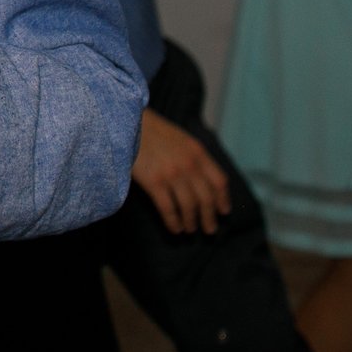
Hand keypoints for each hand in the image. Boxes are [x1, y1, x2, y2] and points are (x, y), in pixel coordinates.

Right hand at [131, 110, 230, 234]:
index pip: (219, 181)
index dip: (223, 199)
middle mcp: (189, 164)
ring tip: (190, 230)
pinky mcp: (154, 182)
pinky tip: (175, 229)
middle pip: (206, 198)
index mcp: (198, 152)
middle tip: (209, 229)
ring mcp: (172, 174)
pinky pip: (169, 209)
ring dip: (191, 222)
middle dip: (209, 217)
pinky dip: (173, 222)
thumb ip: (194, 157)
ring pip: (189, 206)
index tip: (224, 211)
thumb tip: (204, 183)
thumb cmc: (153, 131)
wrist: (127, 122)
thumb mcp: (181, 139)